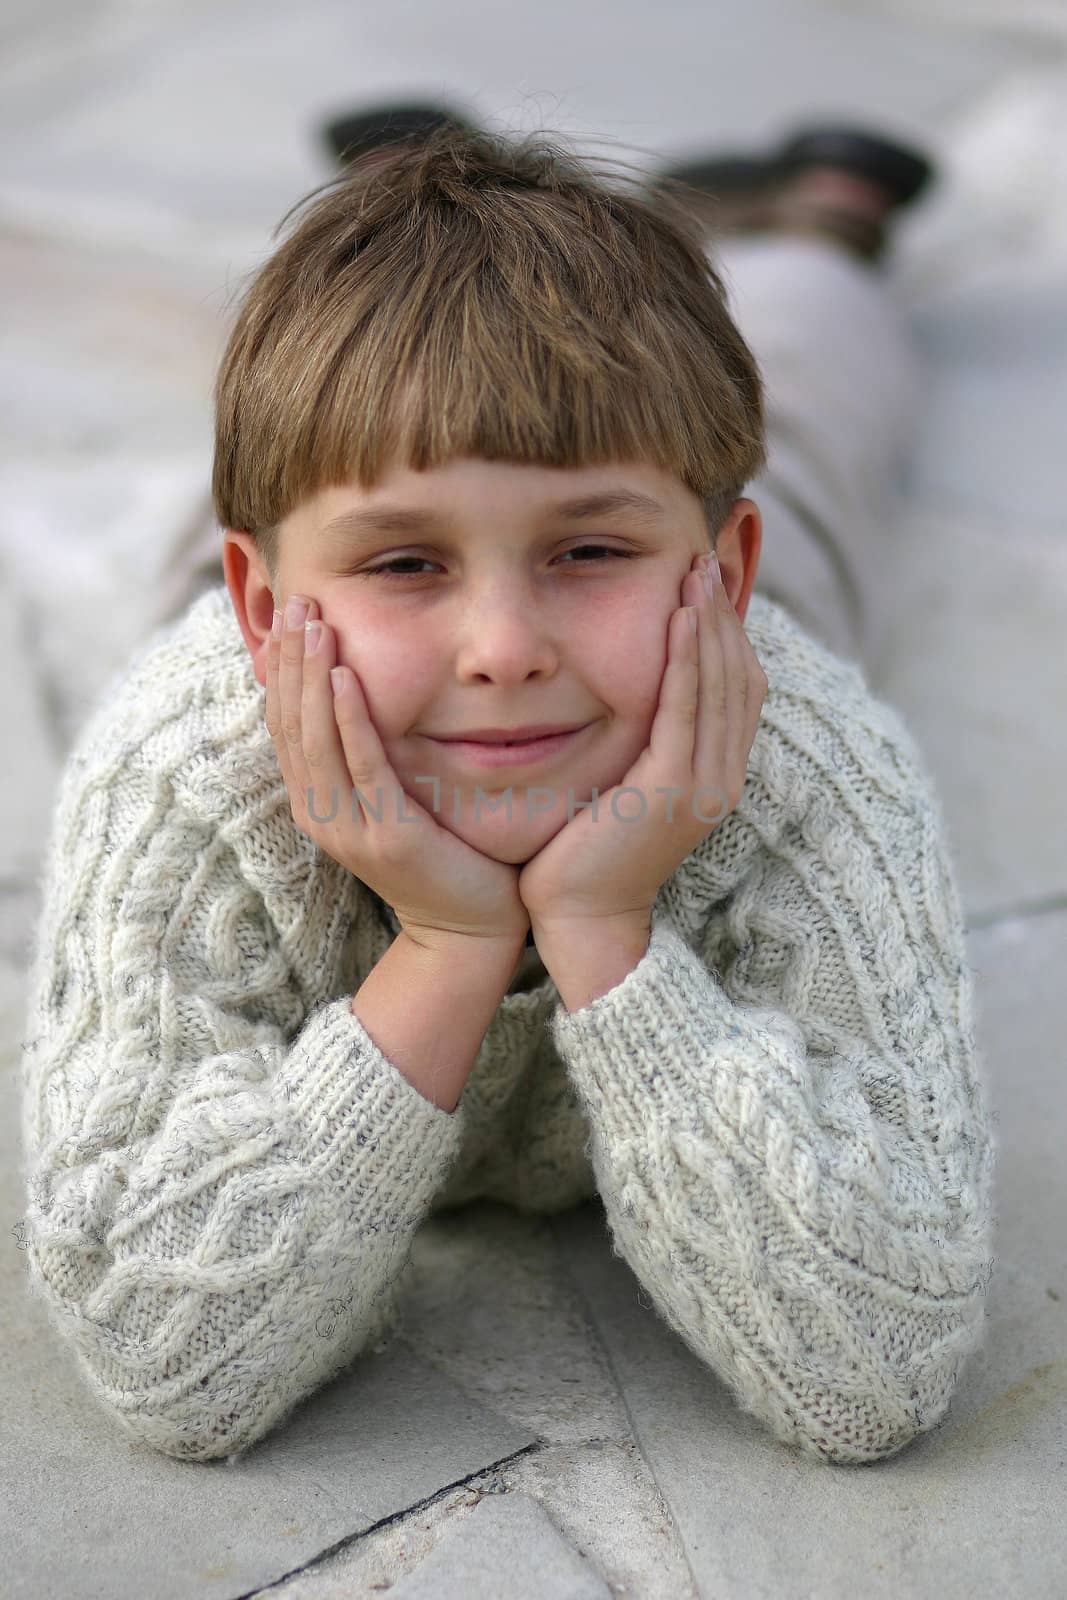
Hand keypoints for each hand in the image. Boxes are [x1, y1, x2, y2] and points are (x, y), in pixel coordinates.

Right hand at [265, 595, 529, 946]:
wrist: (470, 927)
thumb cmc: (442, 852)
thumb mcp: (394, 794)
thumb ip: (371, 752)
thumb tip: (360, 692)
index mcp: (315, 801)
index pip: (284, 722)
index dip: (283, 665)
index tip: (293, 611)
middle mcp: (319, 814)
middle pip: (290, 722)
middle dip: (292, 657)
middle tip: (298, 600)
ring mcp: (348, 828)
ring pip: (316, 739)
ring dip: (312, 676)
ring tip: (316, 623)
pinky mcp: (386, 836)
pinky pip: (361, 767)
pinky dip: (348, 721)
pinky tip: (344, 679)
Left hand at [517, 552, 767, 933]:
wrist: (581, 918)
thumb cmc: (587, 853)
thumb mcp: (625, 786)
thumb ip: (642, 742)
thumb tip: (630, 692)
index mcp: (717, 776)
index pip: (740, 689)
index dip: (729, 633)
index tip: (708, 584)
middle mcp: (722, 777)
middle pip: (740, 677)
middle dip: (725, 614)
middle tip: (705, 558)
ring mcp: (704, 784)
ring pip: (720, 685)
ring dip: (710, 623)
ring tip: (695, 571)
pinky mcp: (673, 788)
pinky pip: (686, 708)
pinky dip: (687, 659)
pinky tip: (679, 618)